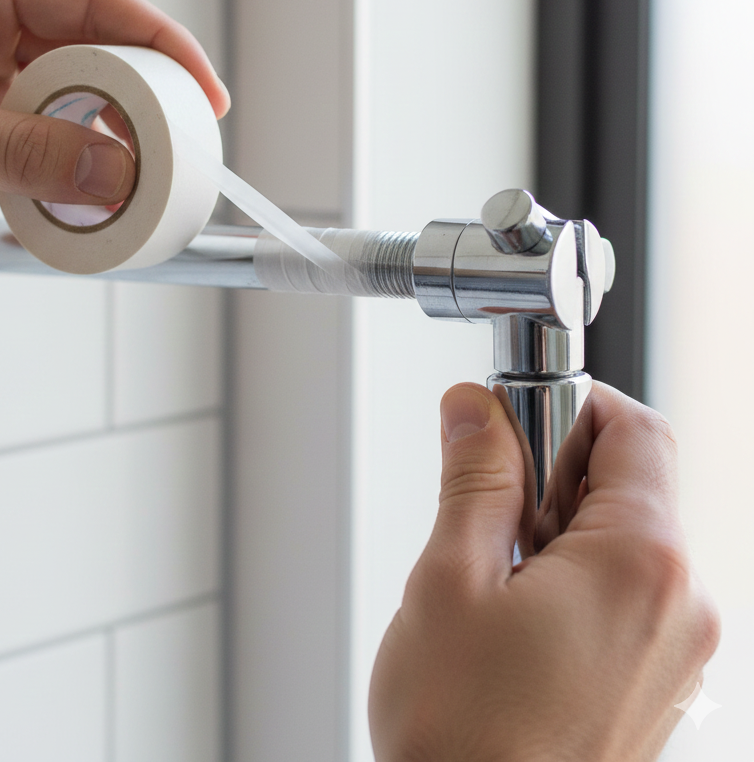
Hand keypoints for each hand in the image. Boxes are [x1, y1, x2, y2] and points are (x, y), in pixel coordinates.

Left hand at [0, 0, 228, 240]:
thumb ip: (23, 153)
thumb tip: (113, 170)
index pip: (92, 0)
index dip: (159, 42)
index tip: (201, 92)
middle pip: (89, 48)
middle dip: (139, 96)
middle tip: (174, 145)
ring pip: (65, 96)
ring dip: (102, 133)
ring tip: (134, 172)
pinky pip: (34, 133)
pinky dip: (62, 161)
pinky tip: (78, 187)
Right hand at [369, 382, 719, 761]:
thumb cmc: (464, 737)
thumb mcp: (450, 578)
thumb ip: (475, 477)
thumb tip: (476, 408)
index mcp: (642, 566)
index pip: (636, 430)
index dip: (569, 404)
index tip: (511, 421)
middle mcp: (683, 608)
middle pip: (630, 483)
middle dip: (550, 474)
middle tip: (482, 510)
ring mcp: (677, 653)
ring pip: (622, 539)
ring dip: (553, 531)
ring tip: (490, 579)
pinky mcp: (656, 685)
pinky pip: (625, 595)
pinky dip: (570, 578)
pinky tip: (514, 619)